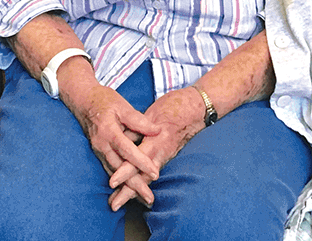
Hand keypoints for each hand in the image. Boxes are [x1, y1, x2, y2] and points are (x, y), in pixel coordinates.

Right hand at [63, 75, 161, 193]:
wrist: (82, 100)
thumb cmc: (104, 100)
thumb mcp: (123, 105)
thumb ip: (139, 121)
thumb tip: (157, 130)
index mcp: (109, 131)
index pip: (127, 151)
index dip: (142, 163)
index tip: (155, 173)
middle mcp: (101, 144)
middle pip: (119, 169)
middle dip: (135, 185)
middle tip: (149, 198)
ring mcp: (98, 150)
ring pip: (114, 172)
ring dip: (127, 187)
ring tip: (142, 198)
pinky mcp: (98, 152)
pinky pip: (109, 169)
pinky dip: (119, 180)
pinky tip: (129, 188)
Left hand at [105, 86, 201, 208]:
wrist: (198, 108)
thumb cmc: (175, 106)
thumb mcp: (154, 112)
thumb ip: (138, 126)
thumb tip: (120, 137)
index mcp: (156, 140)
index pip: (137, 159)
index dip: (124, 171)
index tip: (112, 182)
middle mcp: (161, 153)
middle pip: (142, 176)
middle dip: (128, 192)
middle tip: (113, 205)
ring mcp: (165, 156)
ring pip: (147, 178)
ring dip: (133, 191)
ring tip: (118, 202)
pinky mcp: (167, 156)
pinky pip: (152, 173)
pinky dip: (142, 183)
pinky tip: (134, 192)